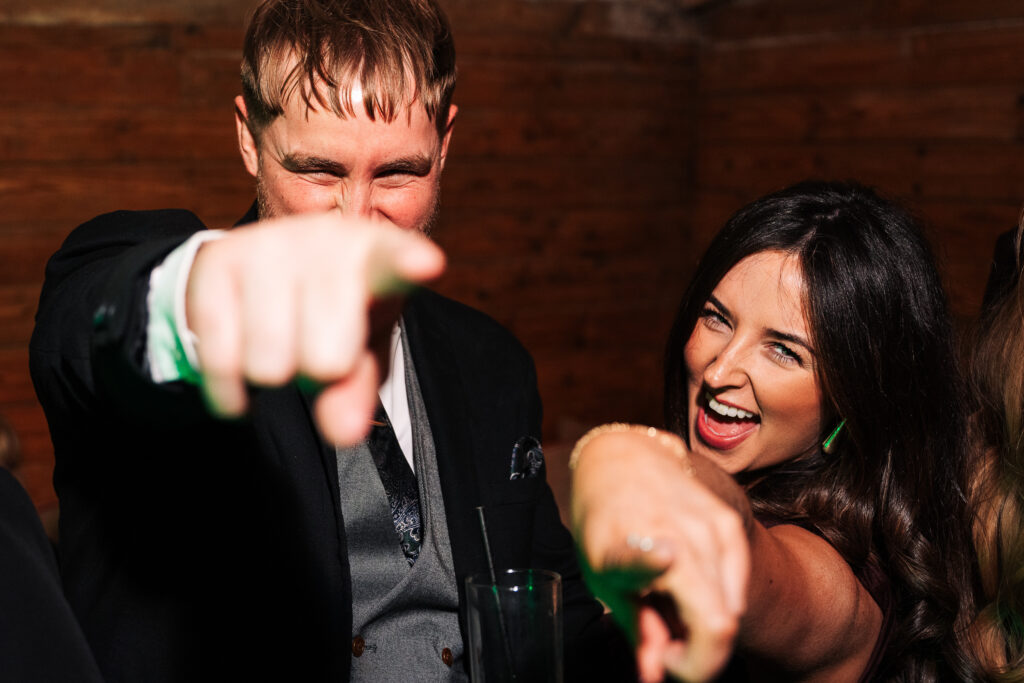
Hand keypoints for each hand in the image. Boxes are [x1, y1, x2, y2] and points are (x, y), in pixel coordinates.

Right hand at [185, 211, 444, 443]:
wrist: (262, 268)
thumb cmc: (333, 312)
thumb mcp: (360, 350)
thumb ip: (359, 390)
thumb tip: (343, 433)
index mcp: (376, 255)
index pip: (395, 262)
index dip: (409, 263)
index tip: (427, 265)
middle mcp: (324, 239)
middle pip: (326, 361)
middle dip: (318, 372)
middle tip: (315, 342)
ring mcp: (268, 245)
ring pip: (269, 366)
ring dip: (273, 374)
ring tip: (280, 340)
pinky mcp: (217, 260)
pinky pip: (221, 359)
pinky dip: (230, 388)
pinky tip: (241, 367)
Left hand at [571, 432, 749, 682]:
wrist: (623, 463)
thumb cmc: (606, 526)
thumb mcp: (605, 580)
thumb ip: (637, 630)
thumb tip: (656, 676)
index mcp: (626, 548)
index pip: (639, 566)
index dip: (662, 609)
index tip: (665, 650)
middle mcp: (673, 535)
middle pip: (717, 626)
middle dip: (697, 659)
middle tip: (667, 652)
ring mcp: (708, 528)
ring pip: (730, 611)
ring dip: (707, 631)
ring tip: (675, 617)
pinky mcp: (729, 523)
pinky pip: (737, 587)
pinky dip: (723, 605)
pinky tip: (697, 598)